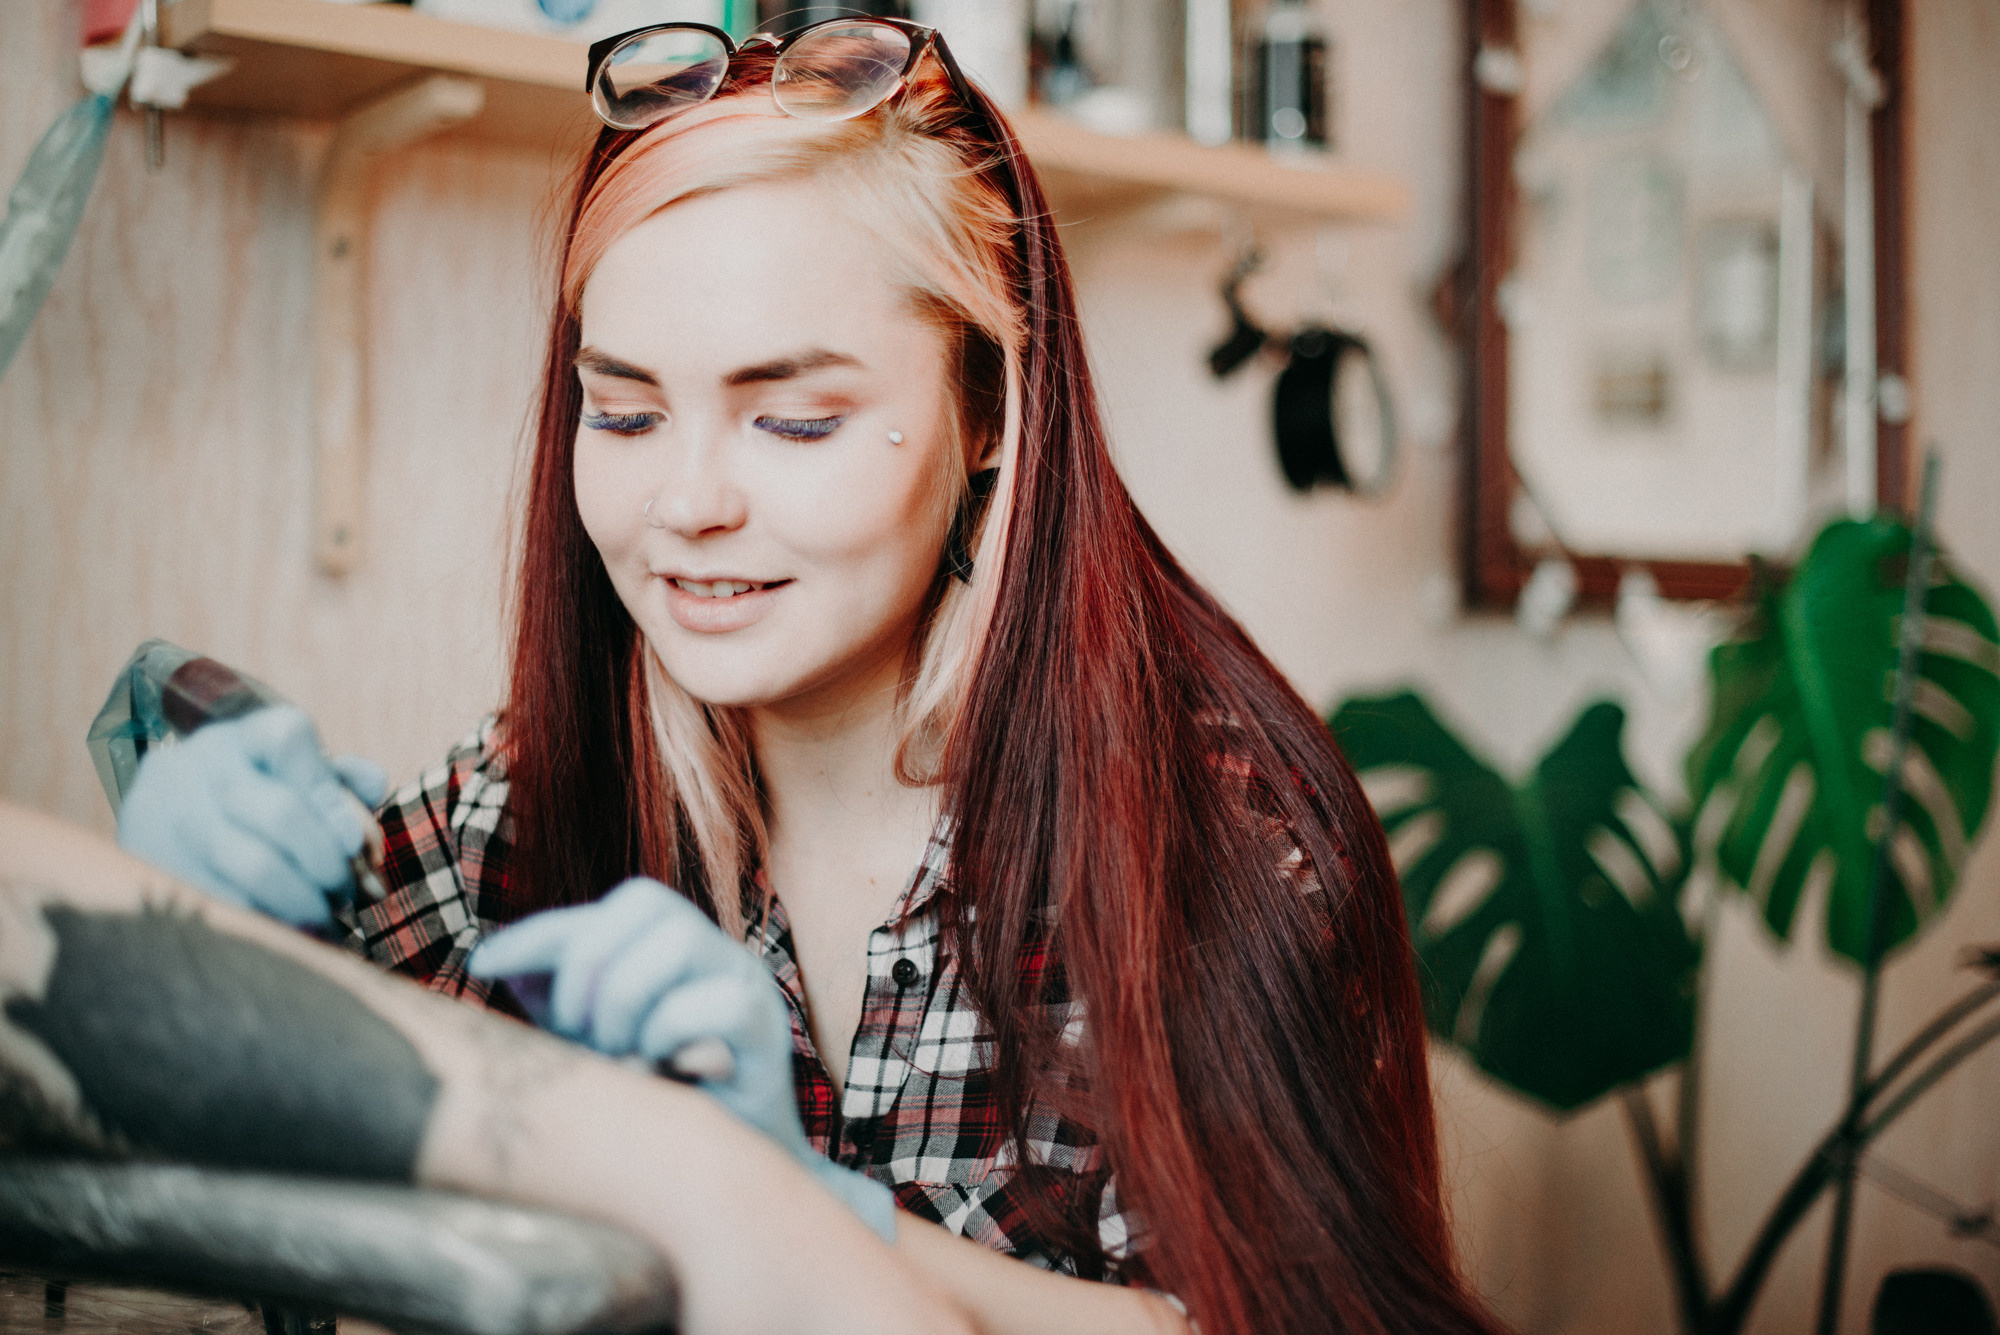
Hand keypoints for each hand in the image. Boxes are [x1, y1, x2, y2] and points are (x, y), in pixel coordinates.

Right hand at [117, 705, 386, 928]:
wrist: (160, 816)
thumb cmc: (254, 797)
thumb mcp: (295, 779)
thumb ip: (342, 782)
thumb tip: (374, 787)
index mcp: (244, 738)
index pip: (288, 738)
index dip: (329, 793)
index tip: (353, 844)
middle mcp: (200, 767)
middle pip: (281, 812)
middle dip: (329, 864)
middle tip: (350, 895)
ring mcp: (165, 815)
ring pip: (254, 866)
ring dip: (304, 902)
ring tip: (325, 922)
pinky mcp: (146, 866)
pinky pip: (222, 905)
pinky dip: (267, 926)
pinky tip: (287, 936)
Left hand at [468, 878, 896, 1240]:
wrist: (724, 1178)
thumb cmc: (653, 1106)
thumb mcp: (592, 1045)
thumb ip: (556, 1001)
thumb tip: (497, 960)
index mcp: (675, 946)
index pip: (607, 907)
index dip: (542, 930)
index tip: (484, 964)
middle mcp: (715, 951)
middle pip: (644, 900)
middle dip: (587, 967)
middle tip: (575, 1033)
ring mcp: (748, 982)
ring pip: (681, 940)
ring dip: (626, 1000)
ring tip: (619, 1055)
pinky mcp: (768, 1029)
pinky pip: (719, 1003)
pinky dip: (670, 1035)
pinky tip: (659, 1073)